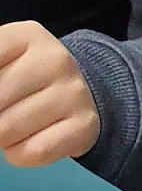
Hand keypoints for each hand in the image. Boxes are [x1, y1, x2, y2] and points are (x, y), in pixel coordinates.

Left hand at [0, 23, 100, 166]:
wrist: (75, 93)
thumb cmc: (23, 77)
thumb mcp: (1, 62)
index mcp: (27, 35)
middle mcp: (56, 59)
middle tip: (2, 110)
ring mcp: (73, 92)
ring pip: (7, 131)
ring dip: (1, 137)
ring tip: (13, 124)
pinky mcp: (84, 124)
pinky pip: (32, 152)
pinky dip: (19, 154)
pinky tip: (29, 139)